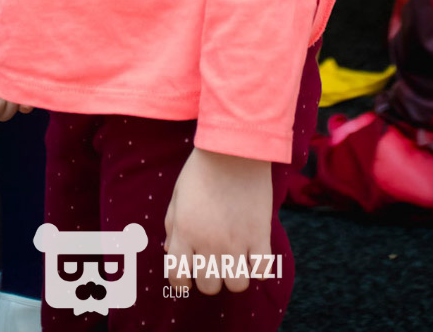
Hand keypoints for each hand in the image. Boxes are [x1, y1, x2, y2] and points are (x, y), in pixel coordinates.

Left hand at [164, 148, 272, 295]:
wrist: (235, 147)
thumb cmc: (203, 168)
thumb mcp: (178, 194)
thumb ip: (172, 225)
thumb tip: (170, 252)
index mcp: (184, 232)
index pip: (178, 278)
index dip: (182, 282)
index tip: (189, 275)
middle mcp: (209, 243)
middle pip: (209, 287)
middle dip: (210, 277)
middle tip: (215, 261)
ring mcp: (236, 242)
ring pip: (237, 285)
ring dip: (235, 275)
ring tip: (236, 257)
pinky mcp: (260, 235)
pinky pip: (262, 271)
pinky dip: (258, 266)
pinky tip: (254, 251)